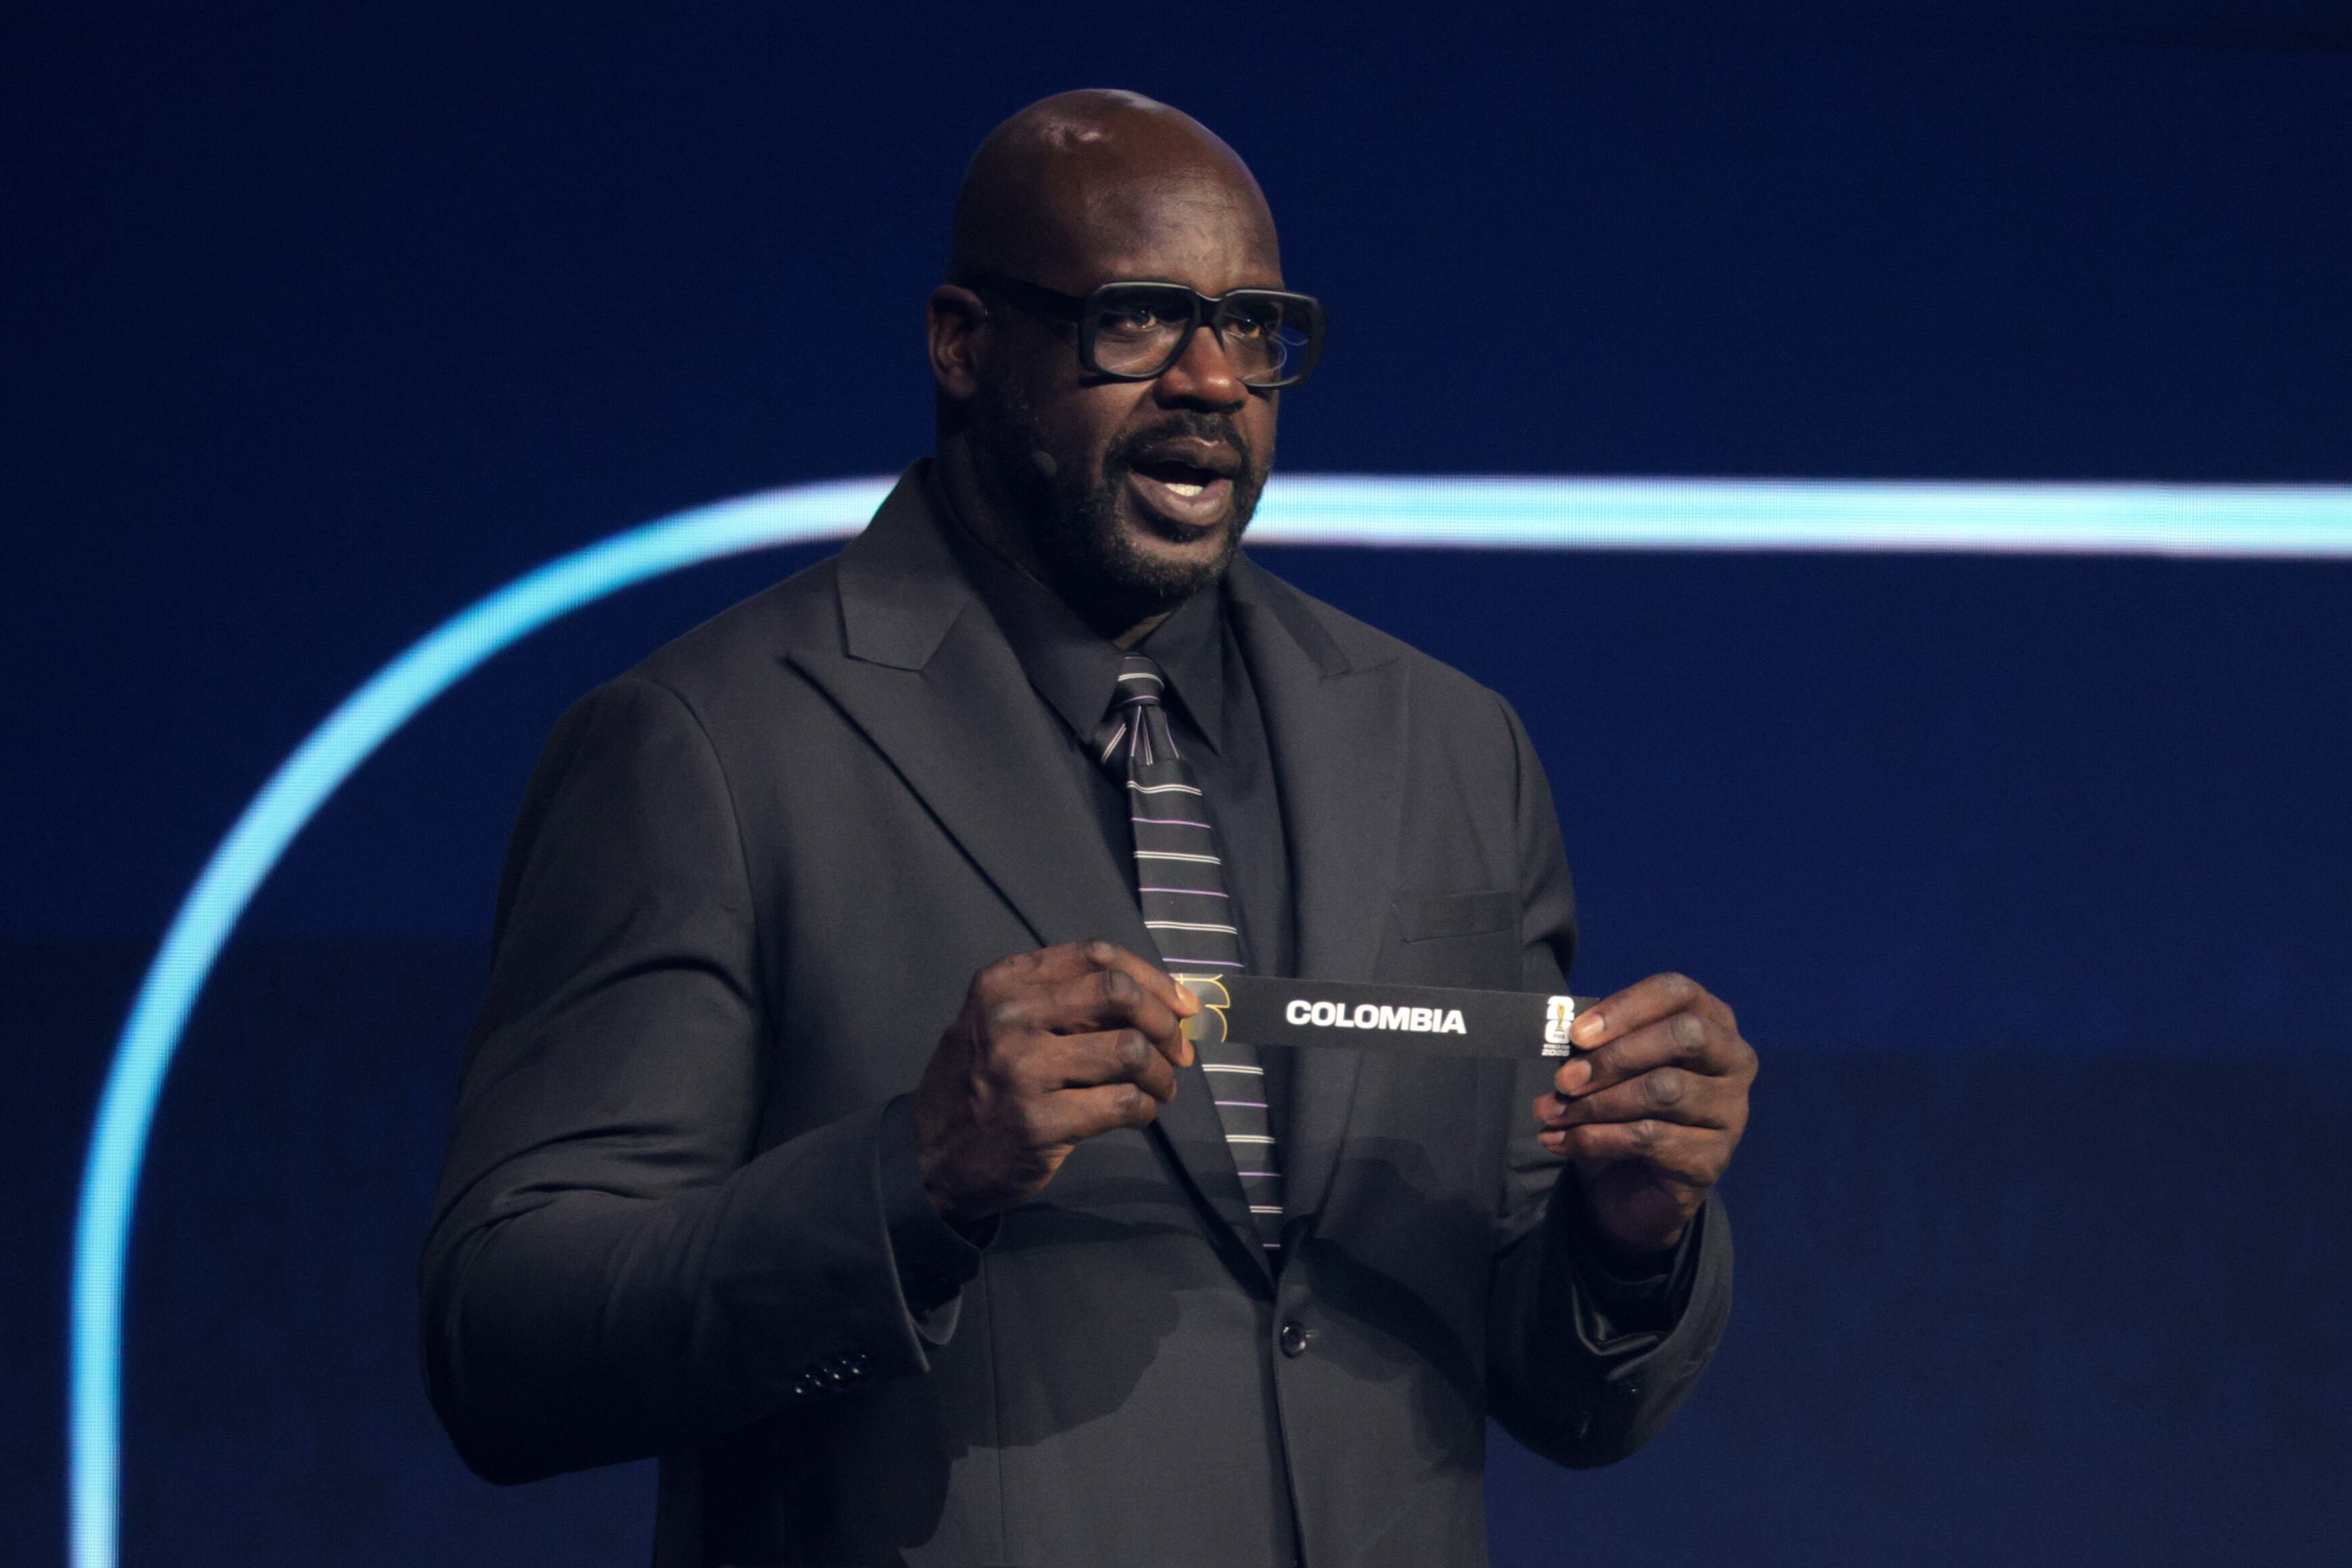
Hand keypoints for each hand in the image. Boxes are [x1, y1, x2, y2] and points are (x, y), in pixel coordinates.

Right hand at [915, 940, 1198, 1225]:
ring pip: (1130, 1051)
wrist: (930, 1158)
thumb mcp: (1002, 1022)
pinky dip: (1146, 1109)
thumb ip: (1065, 1001)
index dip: (1152, 978)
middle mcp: (1008, 1018)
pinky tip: (1138, 1113)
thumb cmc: (982, 1082)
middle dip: (1164, 1023)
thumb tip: (1163, 999)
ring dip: (1161, 1073)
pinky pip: (1124, 1103)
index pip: (1096, 957)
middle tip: (1179, 1050)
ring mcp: (1022, 1070)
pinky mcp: (1040, 1122)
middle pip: (1118, 995)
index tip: (1182, 1005)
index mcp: (1003, 983)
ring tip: (1161, 1087)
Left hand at [1532, 972, 1755, 1262]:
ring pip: (1664, 1090)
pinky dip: (1596, 1139)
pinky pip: (1650, 1137)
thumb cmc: (1625, 1108)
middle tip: (1564, 1080)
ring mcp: (1730, 1111)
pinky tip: (1564, 1142)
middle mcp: (1733, 1061)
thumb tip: (1568, 1040)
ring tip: (1552, 1115)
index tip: (1577, 1034)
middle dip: (1615, 1057)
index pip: (1677, 992)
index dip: (1625, 1007)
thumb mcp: (1611, 1068)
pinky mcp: (1712, 1158)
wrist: (1635, 1188)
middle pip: (1684, 1036)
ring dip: (1596, 1103)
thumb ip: (1599, 1045)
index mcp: (1711, 1021)